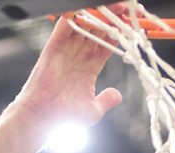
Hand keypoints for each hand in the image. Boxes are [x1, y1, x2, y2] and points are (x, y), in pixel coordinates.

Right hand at [11, 11, 124, 127]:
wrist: (43, 118)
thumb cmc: (63, 117)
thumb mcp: (92, 110)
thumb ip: (106, 100)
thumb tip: (117, 96)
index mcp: (89, 68)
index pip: (106, 45)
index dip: (119, 36)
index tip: (132, 28)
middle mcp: (78, 56)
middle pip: (97, 31)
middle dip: (111, 20)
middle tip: (125, 10)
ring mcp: (66, 50)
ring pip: (84, 24)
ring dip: (98, 15)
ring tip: (115, 7)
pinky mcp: (54, 47)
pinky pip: (64, 26)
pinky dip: (75, 15)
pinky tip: (88, 9)